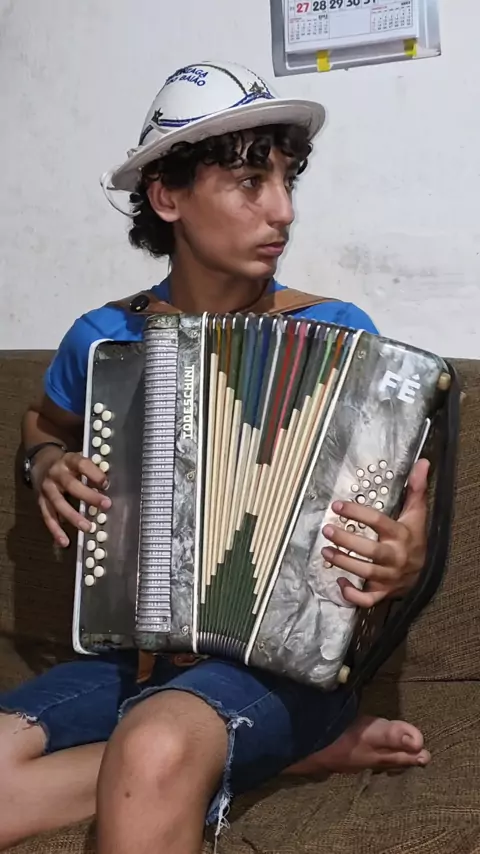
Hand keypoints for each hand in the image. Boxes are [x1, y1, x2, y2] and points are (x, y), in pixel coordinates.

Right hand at [32, 447, 110, 547]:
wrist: (42, 463)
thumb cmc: (70, 465)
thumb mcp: (80, 461)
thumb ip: (93, 471)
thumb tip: (112, 486)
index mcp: (69, 460)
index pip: (82, 464)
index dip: (94, 473)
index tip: (106, 483)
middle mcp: (56, 473)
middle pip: (71, 485)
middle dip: (89, 496)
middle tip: (105, 505)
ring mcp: (47, 488)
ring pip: (59, 503)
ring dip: (73, 517)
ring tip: (87, 528)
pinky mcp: (40, 501)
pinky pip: (48, 517)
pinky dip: (56, 530)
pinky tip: (65, 542)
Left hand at [321, 459, 428, 608]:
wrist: (424, 572)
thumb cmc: (414, 538)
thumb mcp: (416, 513)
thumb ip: (416, 488)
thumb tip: (422, 462)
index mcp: (401, 535)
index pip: (379, 522)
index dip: (358, 513)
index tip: (337, 506)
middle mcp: (395, 557)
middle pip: (370, 551)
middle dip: (347, 541)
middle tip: (326, 530)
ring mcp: (389, 577)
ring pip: (365, 573)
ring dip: (344, 563)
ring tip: (326, 550)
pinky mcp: (383, 593)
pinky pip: (367, 599)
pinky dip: (352, 595)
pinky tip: (339, 583)